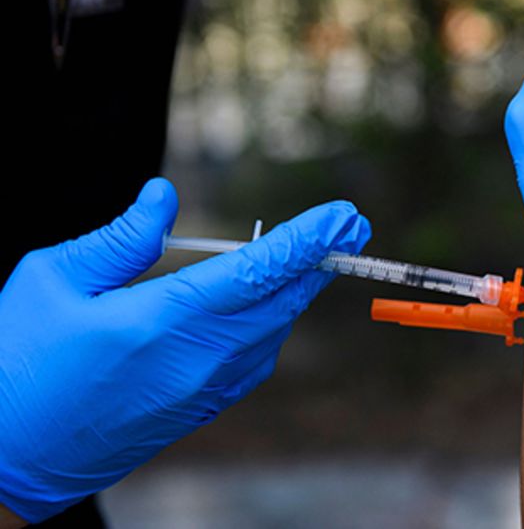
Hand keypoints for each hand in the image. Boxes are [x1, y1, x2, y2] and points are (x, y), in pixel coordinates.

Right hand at [0, 179, 369, 522]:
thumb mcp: (51, 281)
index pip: (258, 271)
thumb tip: (164, 197)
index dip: (307, 239)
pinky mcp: (194, 413)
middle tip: (351, 226)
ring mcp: (199, 393)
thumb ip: (120, 239)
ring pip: (272, 333)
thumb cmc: (14, 364)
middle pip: (280, 302)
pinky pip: (254, 363)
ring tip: (314, 257)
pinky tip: (267, 308)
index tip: (344, 216)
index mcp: (163, 322)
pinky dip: (272, 327)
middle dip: (319, 260)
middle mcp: (196, 361)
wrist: (1, 463)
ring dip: (297, 292)